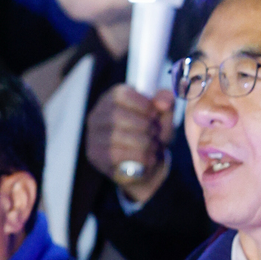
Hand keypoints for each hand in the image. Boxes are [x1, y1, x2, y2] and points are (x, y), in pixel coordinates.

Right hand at [85, 85, 173, 201]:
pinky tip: (148, 158)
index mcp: (111, 99)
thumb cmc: (151, 135)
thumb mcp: (163, 116)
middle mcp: (97, 115)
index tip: (155, 114)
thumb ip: (166, 102)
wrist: (145, 165)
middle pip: (118, 115)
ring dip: (144, 142)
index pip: (121, 94)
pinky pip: (116, 154)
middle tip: (156, 133)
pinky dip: (138, 156)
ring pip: (118, 136)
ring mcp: (93, 136)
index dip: (142, 104)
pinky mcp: (95, 155)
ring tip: (154, 146)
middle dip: (144, 125)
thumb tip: (164, 103)